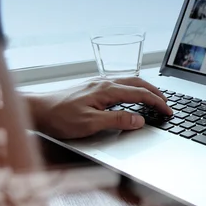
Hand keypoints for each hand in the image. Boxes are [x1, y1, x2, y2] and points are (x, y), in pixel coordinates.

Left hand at [26, 77, 171, 139]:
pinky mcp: (92, 86)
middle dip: (155, 92)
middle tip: (166, 103)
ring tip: (154, 97)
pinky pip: (120, 83)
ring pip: (129, 81)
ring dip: (145, 88)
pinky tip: (131, 94)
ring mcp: (98, 83)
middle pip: (138, 83)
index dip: (157, 103)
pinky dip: (133, 88)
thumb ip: (117, 120)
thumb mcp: (90, 124)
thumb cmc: (60, 118)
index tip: (168, 111)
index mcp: (107, 90)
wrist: (37, 110)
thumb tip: (139, 120)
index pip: (140, 94)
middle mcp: (104, 82)